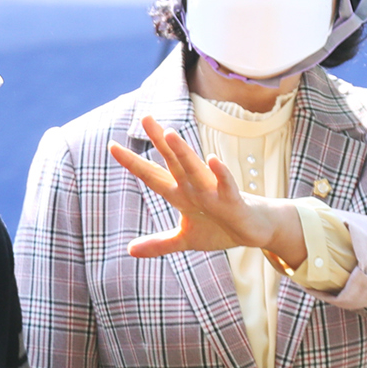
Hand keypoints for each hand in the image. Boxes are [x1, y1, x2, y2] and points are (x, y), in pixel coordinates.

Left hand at [109, 115, 306, 267]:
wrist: (254, 231)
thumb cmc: (221, 227)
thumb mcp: (185, 239)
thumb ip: (159, 243)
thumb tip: (130, 250)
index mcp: (181, 194)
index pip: (153, 175)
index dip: (133, 163)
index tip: (112, 146)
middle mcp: (194, 187)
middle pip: (172, 162)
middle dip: (158, 142)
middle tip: (145, 117)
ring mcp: (213, 192)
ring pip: (195, 169)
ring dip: (182, 153)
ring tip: (169, 134)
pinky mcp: (233, 201)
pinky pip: (226, 186)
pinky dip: (220, 174)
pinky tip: (212, 159)